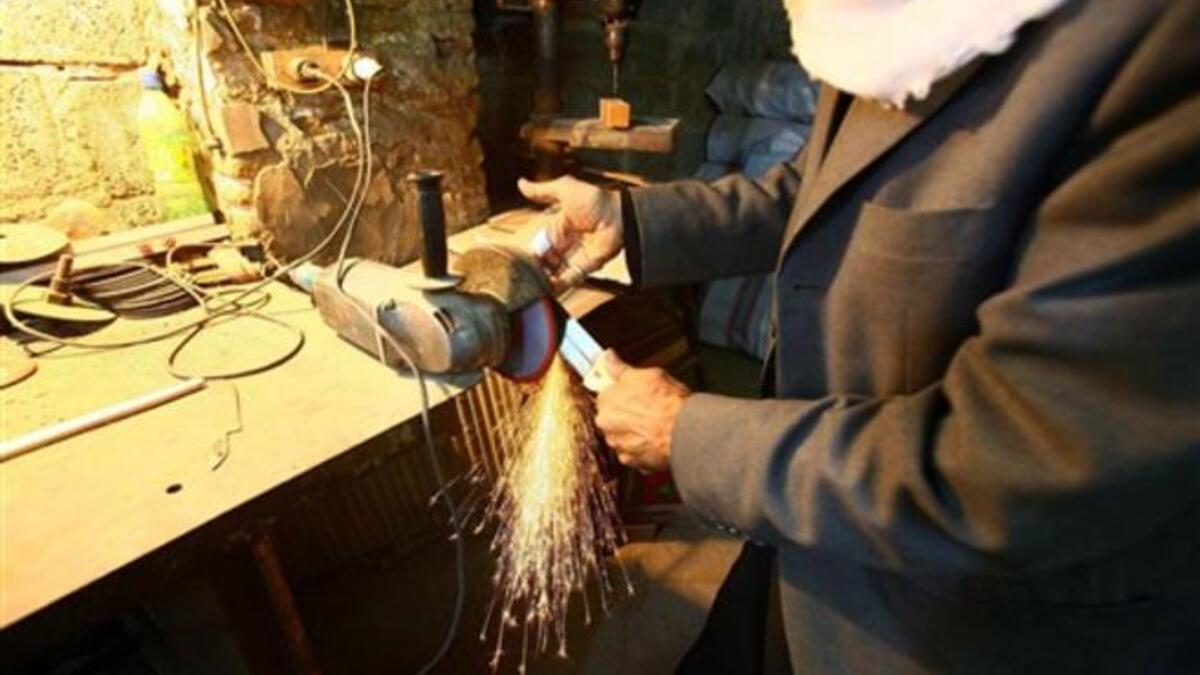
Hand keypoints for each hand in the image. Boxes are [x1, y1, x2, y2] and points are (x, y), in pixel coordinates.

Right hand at [518, 176, 623, 289]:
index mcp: (559, 227)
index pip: (539, 245)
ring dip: (546, 280)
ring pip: (556, 273)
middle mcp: (567, 243)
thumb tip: (521, 183)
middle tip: (527, 277)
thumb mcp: (565, 190)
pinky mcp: (587, 266)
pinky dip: (560, 285)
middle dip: (537, 270)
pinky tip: (549, 289)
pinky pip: (571, 279)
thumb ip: (542, 191)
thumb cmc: (596, 200)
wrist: (620, 215)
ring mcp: (577, 256)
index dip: (532, 254)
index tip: (521, 262)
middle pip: (546, 262)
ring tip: (535, 287)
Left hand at [594, 351, 690, 471]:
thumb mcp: (647, 375)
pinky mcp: (631, 462)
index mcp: (607, 401)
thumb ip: (621, 369)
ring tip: (654, 425)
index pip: (606, 395)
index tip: (631, 395)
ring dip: (633, 432)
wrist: (686, 432)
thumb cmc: (669, 403)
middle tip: (647, 410)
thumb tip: (608, 358)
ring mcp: (618, 445)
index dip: (622, 395)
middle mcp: (607, 425)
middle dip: (626, 414)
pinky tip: (656, 439)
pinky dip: (642, 448)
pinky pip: (633, 453)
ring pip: (622, 436)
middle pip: (612, 417)